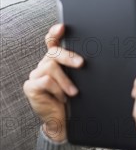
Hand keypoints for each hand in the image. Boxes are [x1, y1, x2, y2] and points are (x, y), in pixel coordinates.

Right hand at [23, 23, 83, 141]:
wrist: (63, 121)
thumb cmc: (73, 100)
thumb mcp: (79, 81)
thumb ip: (78, 68)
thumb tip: (92, 57)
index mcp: (54, 61)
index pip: (52, 41)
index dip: (55, 33)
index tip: (62, 27)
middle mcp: (43, 65)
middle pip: (54, 52)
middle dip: (68, 56)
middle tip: (81, 64)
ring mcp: (35, 75)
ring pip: (51, 67)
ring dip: (65, 81)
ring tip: (73, 93)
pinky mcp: (30, 87)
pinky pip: (46, 81)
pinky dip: (57, 90)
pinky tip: (61, 98)